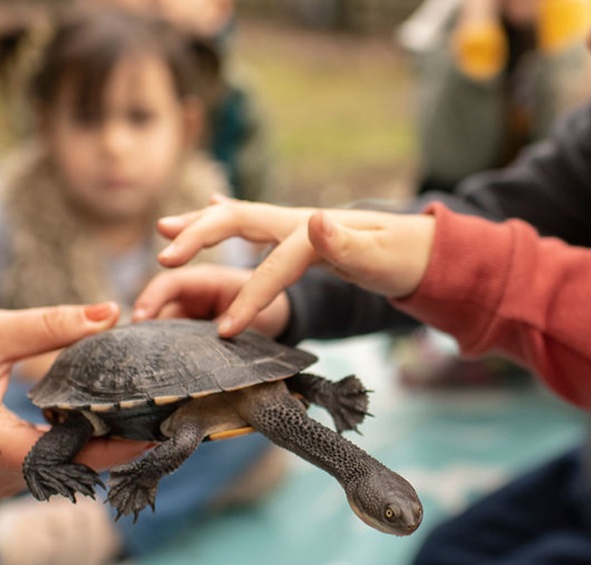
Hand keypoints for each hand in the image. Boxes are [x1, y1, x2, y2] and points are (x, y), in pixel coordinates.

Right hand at [0, 303, 152, 497]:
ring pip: (74, 468)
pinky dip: (91, 439)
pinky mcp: (9, 469)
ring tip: (159, 410)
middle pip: (80, 467)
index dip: (123, 443)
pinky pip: (61, 461)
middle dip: (128, 440)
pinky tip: (121, 413)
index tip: (164, 422)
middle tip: (176, 411)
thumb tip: (111, 311)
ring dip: (113, 441)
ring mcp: (4, 477)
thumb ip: (51, 324)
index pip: (73, 456)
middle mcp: (0, 474)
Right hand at [154, 198, 435, 336]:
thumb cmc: (408, 258)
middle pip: (239, 220)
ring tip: (165, 229)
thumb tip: (314, 220)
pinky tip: (207, 206)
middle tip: (163, 257)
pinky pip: (252, 225)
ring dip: (201, 224)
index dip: (249, 297)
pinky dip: (225, 216)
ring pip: (239, 219)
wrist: (427, 248)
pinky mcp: (299, 235)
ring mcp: (297, 225)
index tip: (225, 332)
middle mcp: (300, 222)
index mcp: (316, 232)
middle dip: (200, 237)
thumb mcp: (385, 259)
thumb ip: (350, 245)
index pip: (273, 263)